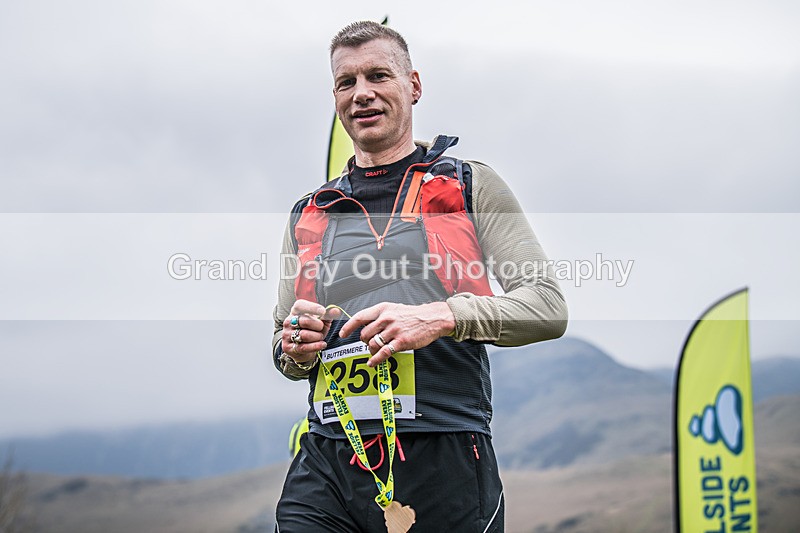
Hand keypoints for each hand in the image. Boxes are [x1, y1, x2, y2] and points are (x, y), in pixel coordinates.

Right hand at [282, 300, 341, 364]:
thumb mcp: (322, 322)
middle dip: (318, 326)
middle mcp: (289, 322)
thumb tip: (336, 311)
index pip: (300, 305)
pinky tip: (322, 344)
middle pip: (305, 321)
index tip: (323, 311)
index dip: (312, 307)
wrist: (303, 350)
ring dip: (317, 337)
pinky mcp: (288, 347)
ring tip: (320, 337)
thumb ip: (328, 316)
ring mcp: (287, 334)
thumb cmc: (312, 332)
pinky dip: (316, 346)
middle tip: (321, 328)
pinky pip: (304, 347)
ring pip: (304, 335)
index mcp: (296, 312)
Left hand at [338, 302, 455, 366]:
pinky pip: (383, 353)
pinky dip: (375, 360)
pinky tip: (373, 363)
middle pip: (364, 334)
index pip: (360, 317)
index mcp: (383, 309)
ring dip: (371, 350)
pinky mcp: (401, 342)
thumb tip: (364, 326)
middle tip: (370, 343)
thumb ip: (379, 316)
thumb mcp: (393, 309)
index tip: (342, 334)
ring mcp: (394, 330)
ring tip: (376, 351)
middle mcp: (386, 319)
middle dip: (364, 342)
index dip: (349, 327)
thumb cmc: (412, 315)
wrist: (432, 318)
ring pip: (372, 344)